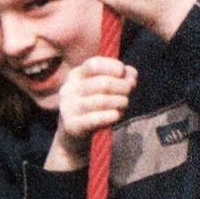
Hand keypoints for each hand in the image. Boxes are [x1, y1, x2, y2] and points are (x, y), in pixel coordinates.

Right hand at [45, 56, 136, 170]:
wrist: (73, 135)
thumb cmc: (94, 107)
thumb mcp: (105, 89)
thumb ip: (121, 78)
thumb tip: (131, 74)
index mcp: (76, 75)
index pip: (94, 64)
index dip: (113, 67)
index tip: (123, 74)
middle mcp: (69, 89)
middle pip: (103, 83)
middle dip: (123, 87)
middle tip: (129, 93)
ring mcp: (68, 107)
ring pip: (102, 101)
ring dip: (120, 102)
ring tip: (124, 105)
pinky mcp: (71, 125)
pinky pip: (95, 119)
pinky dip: (111, 116)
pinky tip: (116, 115)